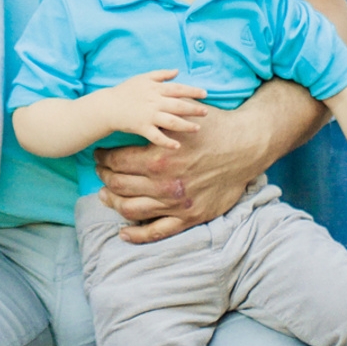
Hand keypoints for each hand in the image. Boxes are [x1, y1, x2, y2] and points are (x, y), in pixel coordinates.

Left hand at [95, 95, 285, 244]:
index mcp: (159, 158)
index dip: (103, 159)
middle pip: (119, 185)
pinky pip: (156, 232)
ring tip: (105, 195)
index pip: (117, 162)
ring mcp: (175, 204)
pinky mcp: (189, 217)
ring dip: (113, 203)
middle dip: (104, 178)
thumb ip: (157, 119)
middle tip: (99, 172)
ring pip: (131, 209)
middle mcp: (163, 184)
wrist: (247, 146)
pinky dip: (136, 235)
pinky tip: (123, 233)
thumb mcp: (182, 117)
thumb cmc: (215, 127)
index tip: (99, 155)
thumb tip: (133, 110)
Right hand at [101, 70, 208, 149]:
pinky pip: (157, 137)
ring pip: (171, 122)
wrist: (108, 106)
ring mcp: (148, 116)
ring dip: (186, 126)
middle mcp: (154, 102)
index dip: (193, 91)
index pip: (178, 88)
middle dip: (194, 109)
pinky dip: (167, 142)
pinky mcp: (142, 128)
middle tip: (206, 113)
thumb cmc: (126, 90)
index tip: (205, 94)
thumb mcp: (143, 78)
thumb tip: (177, 71)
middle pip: (178, 106)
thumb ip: (161, 74)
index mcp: (155, 89)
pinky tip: (177, 146)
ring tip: (197, 129)